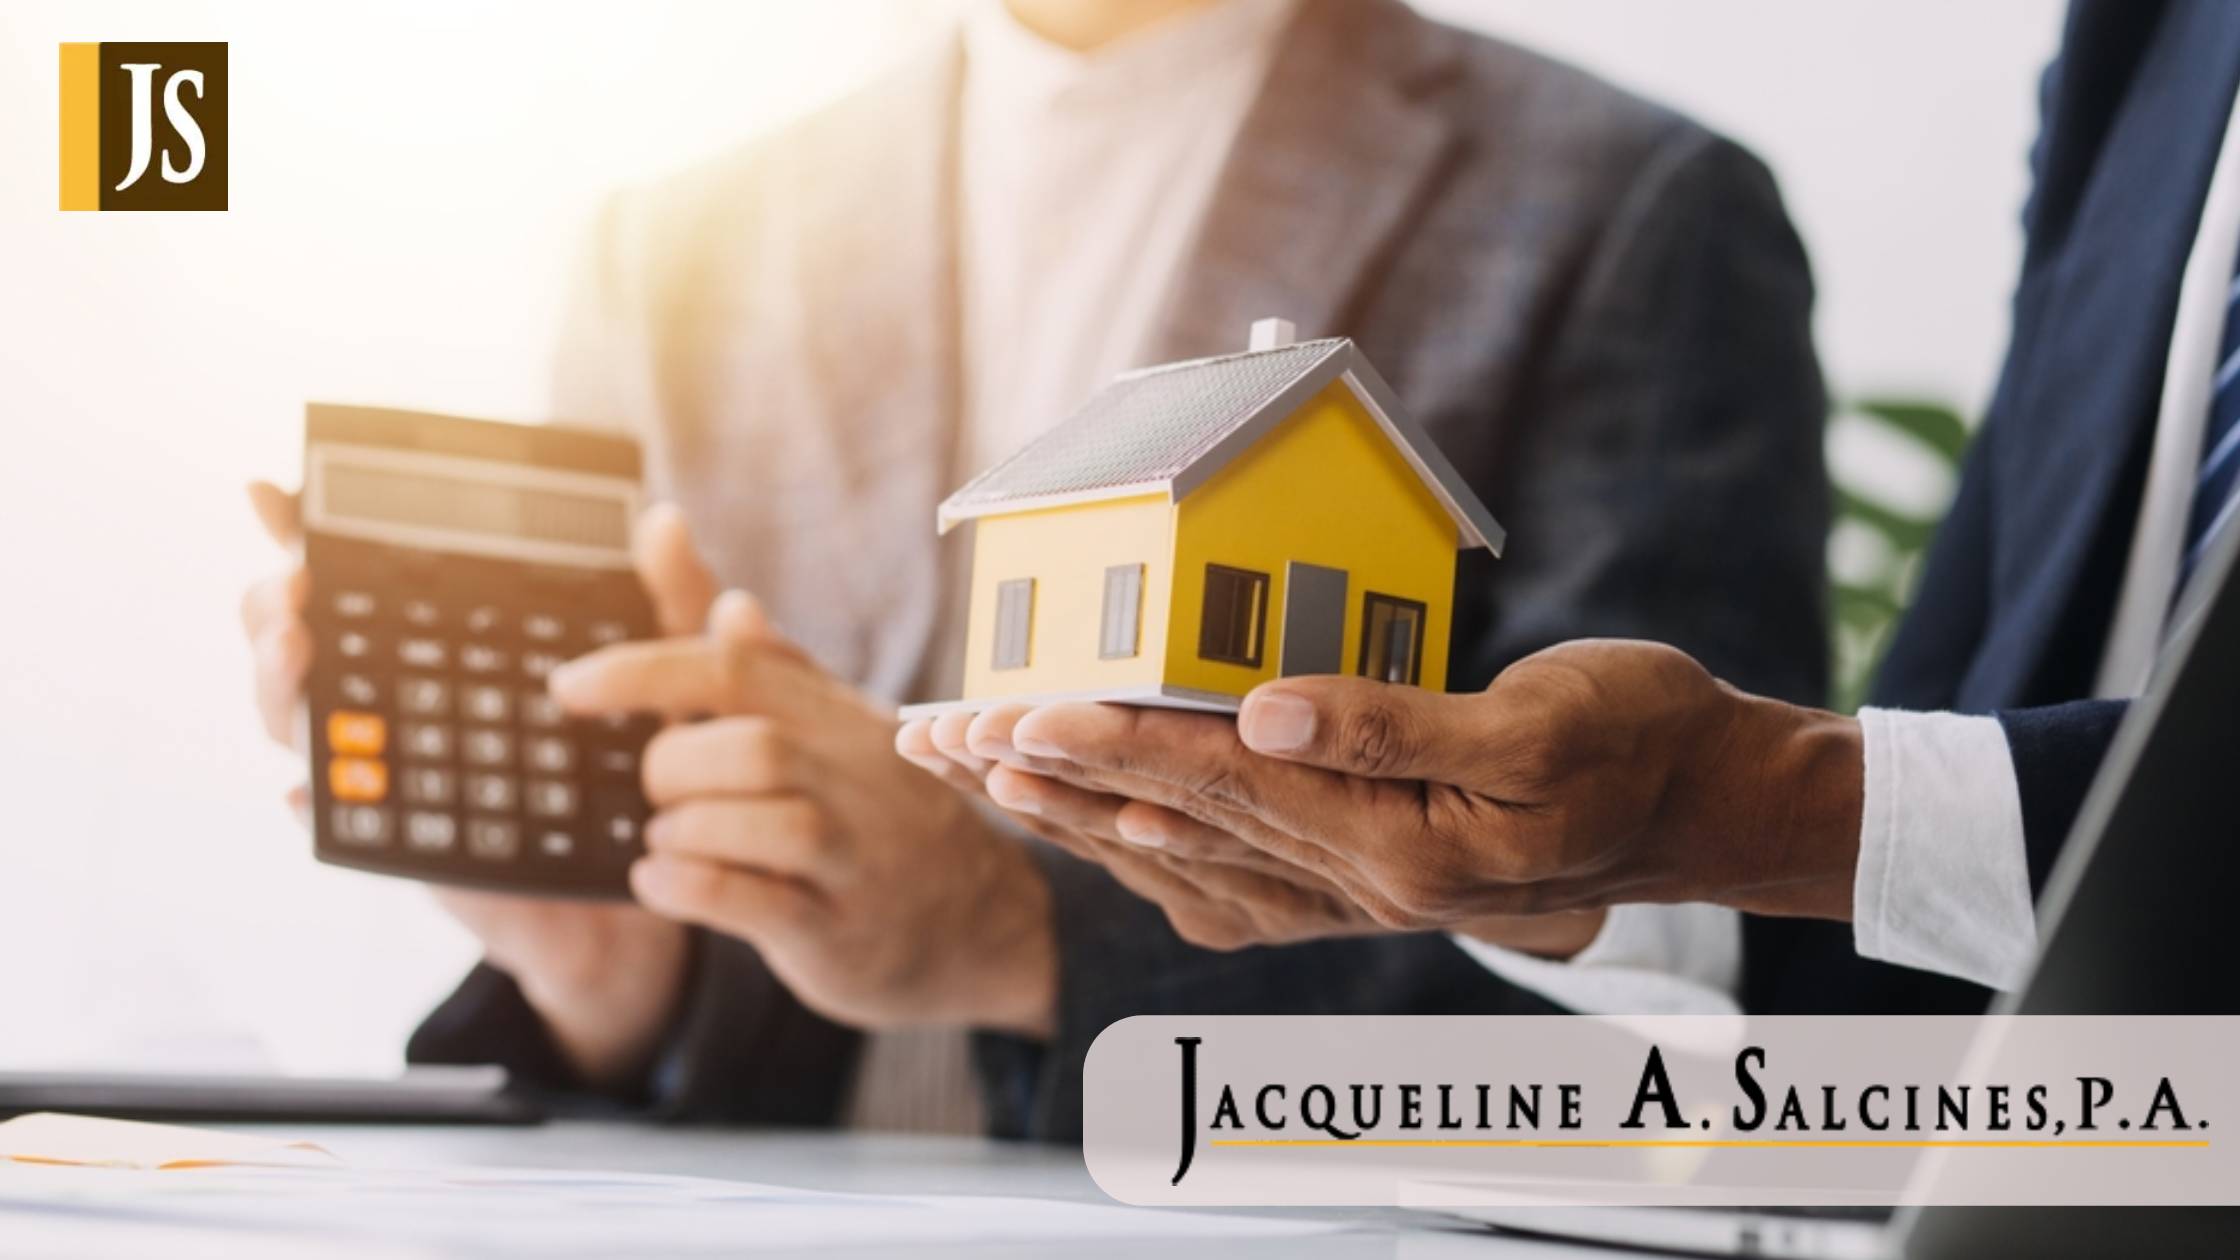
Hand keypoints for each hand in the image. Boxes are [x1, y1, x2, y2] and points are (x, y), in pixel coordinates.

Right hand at [240, 486, 703, 1085]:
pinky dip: (311, 803)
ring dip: (278, 688)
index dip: (303, 531)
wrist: (658, 874)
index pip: (360, 573)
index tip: (269, 493)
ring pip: (300, 724)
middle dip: (273, 606)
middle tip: (294, 589)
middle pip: (301, 641)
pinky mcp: (412, 840)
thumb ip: (672, 596)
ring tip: (296, 651)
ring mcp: (399, 767)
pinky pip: (342, 825)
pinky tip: (299, 790)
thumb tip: (664, 520)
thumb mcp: (676, 670)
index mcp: (450, 640)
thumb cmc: (651, 758)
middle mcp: (405, 697)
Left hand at [549, 589, 1056, 1037]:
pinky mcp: (838, 932)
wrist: (984, 923)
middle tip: (659, 793)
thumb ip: (766, 663)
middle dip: (670, 768)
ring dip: (681, 830)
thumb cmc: (883, 816)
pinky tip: (661, 883)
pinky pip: (753, 902)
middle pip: (744, 746)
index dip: (641, 672)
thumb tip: (715, 588)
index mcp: (839, 716)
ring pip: (754, 821)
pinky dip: (687, 887)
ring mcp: (853, 856)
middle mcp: (855, 777)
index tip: (567, 687)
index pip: (734, 668)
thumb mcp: (836, 730)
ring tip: (668, 839)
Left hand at [980, 640, 1863, 932]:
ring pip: (1190, 852)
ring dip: (1083, 813)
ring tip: (987, 774)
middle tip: (946, 739)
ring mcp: (1363, 888)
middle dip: (1053, 780)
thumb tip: (1264, 711)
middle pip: (1175, 825)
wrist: (1709, 807)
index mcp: (1395, 848)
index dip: (1114, 743)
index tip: (1017, 713)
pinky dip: (1161, 847)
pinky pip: (1240, 872)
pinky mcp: (1375, 870)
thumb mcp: (1535, 722)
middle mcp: (1361, 884)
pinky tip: (1113, 829)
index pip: (1220, 785)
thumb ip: (1393, 724)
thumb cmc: (1640, 743)